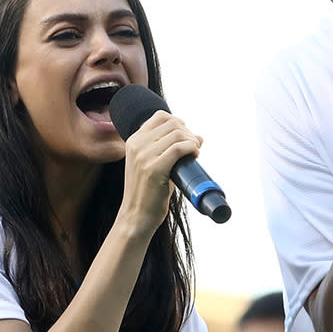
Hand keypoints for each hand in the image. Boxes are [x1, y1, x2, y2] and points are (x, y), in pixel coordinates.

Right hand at [118, 109, 201, 236]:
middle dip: (188, 133)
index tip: (185, 137)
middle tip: (193, 147)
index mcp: (134, 141)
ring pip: (178, 134)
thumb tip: (199, 137)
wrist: (137, 216)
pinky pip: (180, 148)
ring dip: (192, 141)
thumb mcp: (154, 164)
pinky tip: (194, 156)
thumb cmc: (149, 192)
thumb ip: (170, 148)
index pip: (161, 116)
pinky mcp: (154, 168)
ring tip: (194, 152)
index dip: (178, 123)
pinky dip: (192, 149)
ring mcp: (144, 156)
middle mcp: (137, 145)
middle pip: (172, 123)